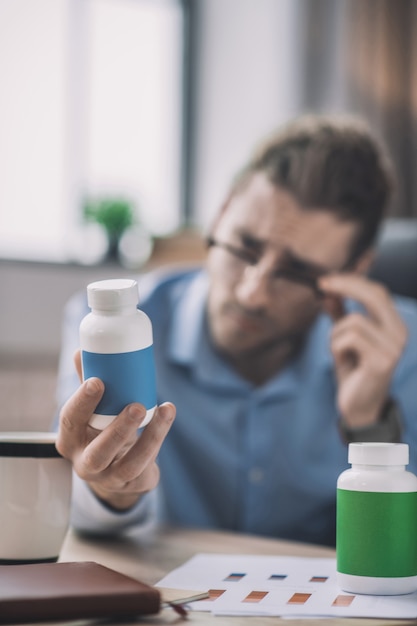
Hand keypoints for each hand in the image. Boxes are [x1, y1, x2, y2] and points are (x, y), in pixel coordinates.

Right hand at [56, 350, 175, 509]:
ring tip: (164, 410)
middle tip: (137, 405)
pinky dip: (159, 439)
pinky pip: (147, 466)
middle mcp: (85, 463)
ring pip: (128, 465)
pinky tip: (167, 415)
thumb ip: (88, 382)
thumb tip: (82, 350)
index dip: (82, 402)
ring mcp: (109, 479)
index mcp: (69, 439)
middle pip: (98, 453)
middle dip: (118, 430)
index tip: (97, 380)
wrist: (113, 468)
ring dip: (149, 437)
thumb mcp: (91, 409)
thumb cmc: (100, 428)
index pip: (69, 421)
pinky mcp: (133, 484)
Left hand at [318, 274, 406, 428]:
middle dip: (345, 286)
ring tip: (339, 353)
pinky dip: (336, 348)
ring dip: (335, 335)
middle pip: (373, 296)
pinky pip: (348, 339)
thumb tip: (328, 292)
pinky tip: (343, 362)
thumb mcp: (344, 339)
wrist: (358, 408)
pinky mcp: (381, 362)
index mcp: (394, 325)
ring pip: (353, 320)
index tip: (327, 280)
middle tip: (322, 285)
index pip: (377, 292)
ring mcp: (393, 348)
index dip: (352, 281)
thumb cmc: (353, 372)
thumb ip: (339, 316)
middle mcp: (399, 334)